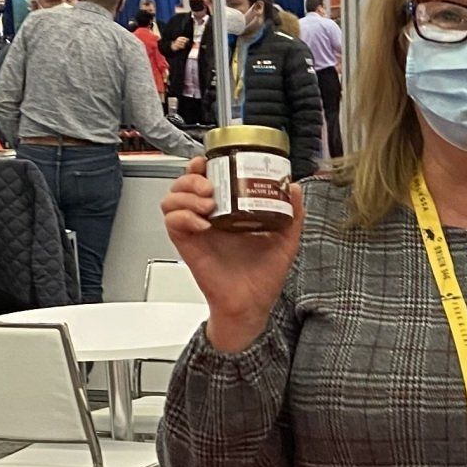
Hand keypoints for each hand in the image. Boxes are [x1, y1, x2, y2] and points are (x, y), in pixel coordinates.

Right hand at [162, 156, 302, 350]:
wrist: (252, 304)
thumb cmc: (263, 276)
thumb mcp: (285, 240)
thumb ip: (292, 214)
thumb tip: (294, 187)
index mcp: (227, 211)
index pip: (205, 178)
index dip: (203, 166)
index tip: (212, 162)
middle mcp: (206, 217)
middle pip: (183, 183)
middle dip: (192, 178)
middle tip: (211, 187)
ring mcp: (195, 231)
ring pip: (172, 199)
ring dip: (186, 195)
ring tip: (208, 204)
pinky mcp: (187, 245)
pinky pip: (172, 223)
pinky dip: (183, 218)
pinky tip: (203, 225)